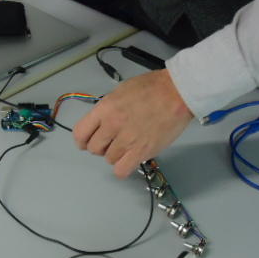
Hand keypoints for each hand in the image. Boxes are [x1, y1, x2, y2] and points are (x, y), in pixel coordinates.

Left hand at [73, 69, 193, 177]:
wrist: (178, 93)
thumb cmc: (153, 88)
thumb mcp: (121, 91)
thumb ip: (107, 109)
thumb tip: (100, 124)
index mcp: (105, 108)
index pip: (80, 133)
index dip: (82, 140)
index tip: (87, 142)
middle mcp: (112, 125)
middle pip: (94, 148)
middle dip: (101, 147)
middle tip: (112, 141)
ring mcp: (127, 140)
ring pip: (108, 159)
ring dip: (115, 155)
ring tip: (127, 146)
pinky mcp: (142, 152)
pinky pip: (121, 170)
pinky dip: (123, 167)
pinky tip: (130, 159)